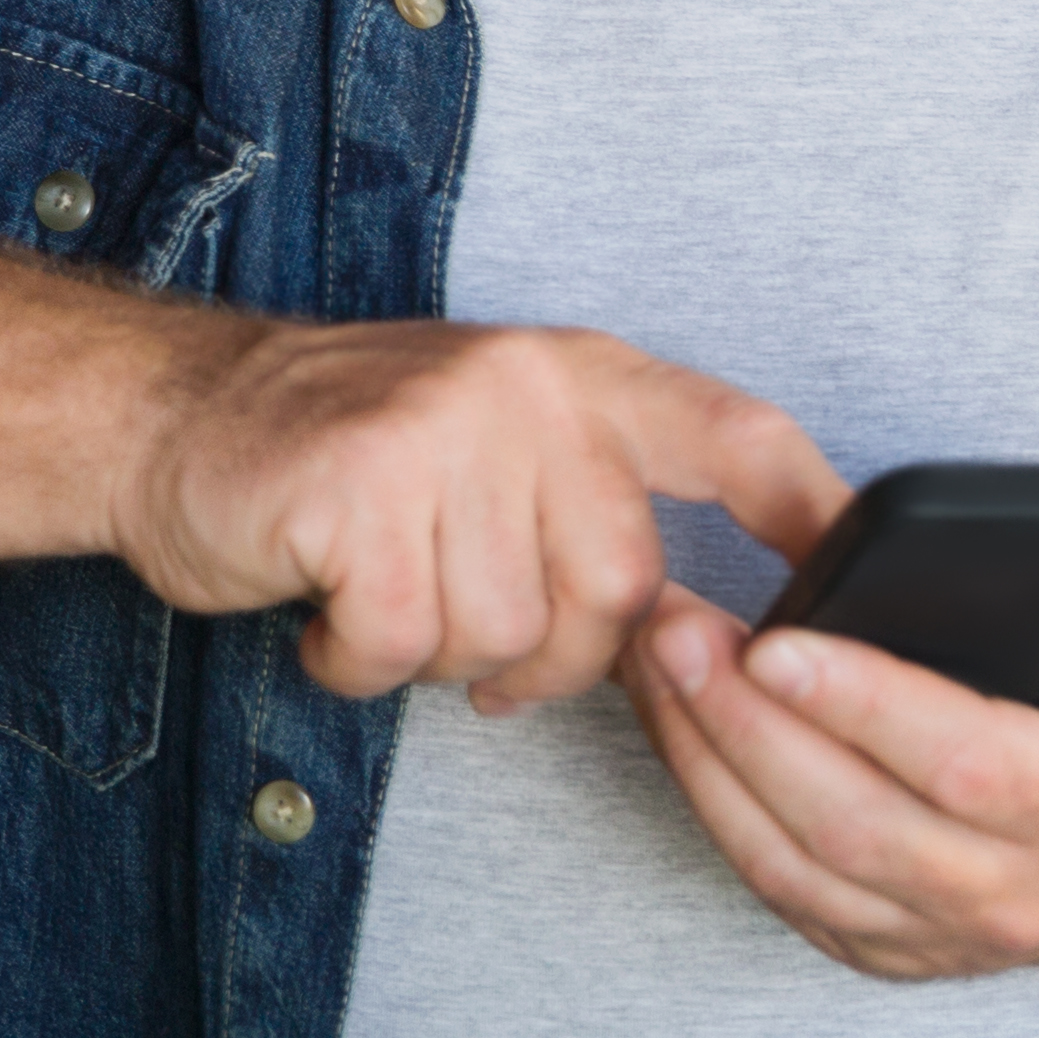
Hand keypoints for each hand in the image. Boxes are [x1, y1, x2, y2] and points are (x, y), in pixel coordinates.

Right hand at [110, 322, 844, 711]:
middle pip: (617, 590)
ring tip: (380, 594)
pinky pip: (402, 642)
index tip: (863, 581)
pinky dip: (358, 660)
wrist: (175, 417)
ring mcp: (445, 428)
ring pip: (506, 632)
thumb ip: (595, 510)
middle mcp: (531, 389)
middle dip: (546, 653)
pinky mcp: (359, 486)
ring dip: (436, 653)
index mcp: (585, 377)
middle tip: (463, 629)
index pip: (736, 437)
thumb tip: (695, 639)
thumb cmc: (349, 462)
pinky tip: (326, 607)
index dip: (810, 512)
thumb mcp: (498, 449)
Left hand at [616, 547, 1038, 980]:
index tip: (777, 641)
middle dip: (746, 724)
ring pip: (791, 864)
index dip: (864, 707)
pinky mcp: (871, 947)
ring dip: (705, 761)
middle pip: (849, 822)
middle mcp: (1007, 894)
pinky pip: (771, 884)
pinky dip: (709, 803)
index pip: (961, 764)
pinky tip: (672, 722)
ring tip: (653, 661)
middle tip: (676, 631)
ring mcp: (931, 935)